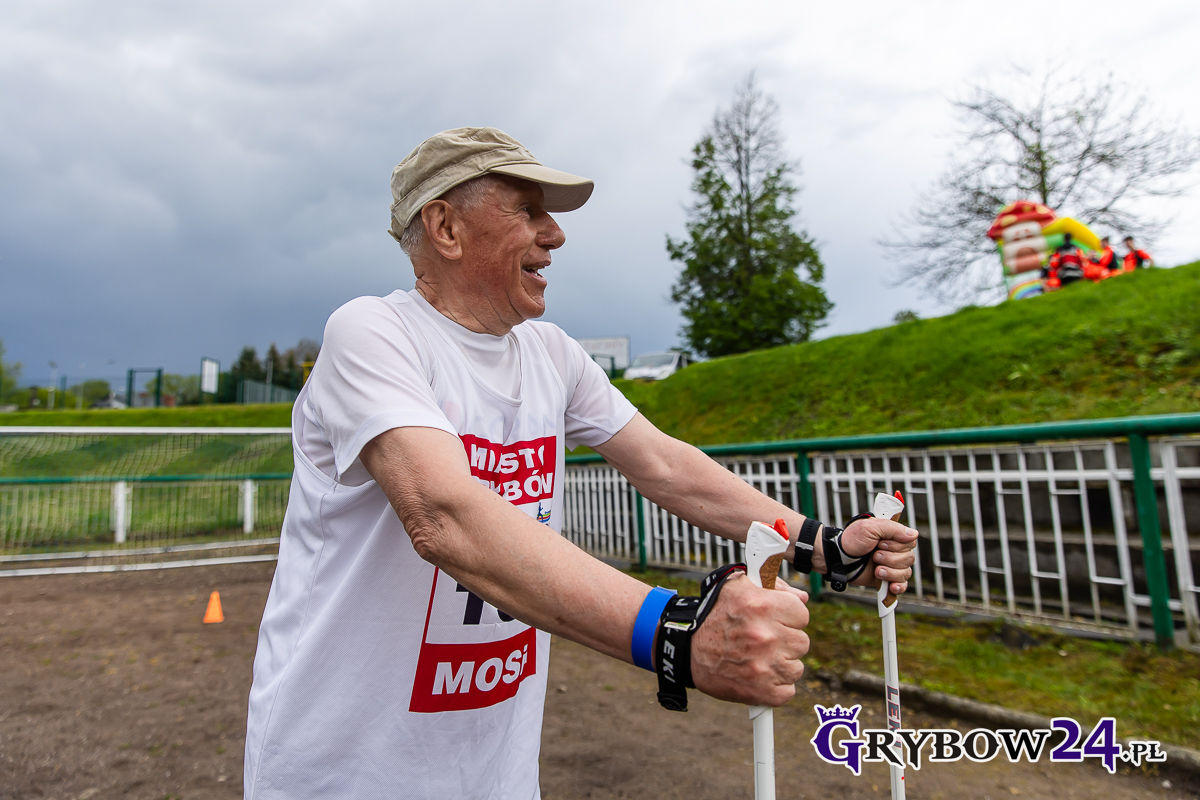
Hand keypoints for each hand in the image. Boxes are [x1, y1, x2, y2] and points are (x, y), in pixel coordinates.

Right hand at [689, 575, 809, 706]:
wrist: (685, 650)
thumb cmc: (712, 616)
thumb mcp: (736, 586)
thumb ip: (773, 585)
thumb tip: (802, 598)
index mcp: (763, 606)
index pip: (802, 613)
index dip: (788, 617)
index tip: (775, 620)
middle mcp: (766, 636)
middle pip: (801, 642)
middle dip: (785, 641)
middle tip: (763, 640)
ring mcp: (766, 667)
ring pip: (796, 668)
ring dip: (781, 664)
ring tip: (758, 658)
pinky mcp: (762, 692)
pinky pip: (788, 690)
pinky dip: (775, 686)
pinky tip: (759, 675)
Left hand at [840, 517, 918, 594]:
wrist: (839, 558)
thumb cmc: (852, 541)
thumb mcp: (870, 527)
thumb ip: (892, 529)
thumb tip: (914, 534)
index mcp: (893, 536)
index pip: (910, 542)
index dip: (897, 545)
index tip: (881, 544)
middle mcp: (895, 550)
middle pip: (909, 558)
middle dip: (890, 559)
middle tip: (874, 556)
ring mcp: (892, 565)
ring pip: (905, 572)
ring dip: (890, 572)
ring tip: (876, 569)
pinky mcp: (887, 579)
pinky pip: (902, 585)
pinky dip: (898, 587)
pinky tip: (891, 586)